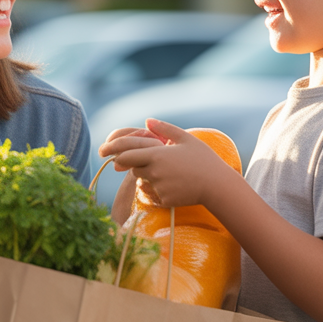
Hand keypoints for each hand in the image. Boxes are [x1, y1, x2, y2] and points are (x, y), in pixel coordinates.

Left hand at [103, 119, 229, 208]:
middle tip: (148, 162)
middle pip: (134, 168)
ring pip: (143, 181)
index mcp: (157, 155)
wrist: (217, 185)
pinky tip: (176, 185)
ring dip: (149, 176)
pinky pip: (154, 194)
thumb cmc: (203, 159)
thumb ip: (165, 128)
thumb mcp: (186, 139)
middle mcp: (154, 172)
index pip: (126, 155)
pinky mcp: (163, 200)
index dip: (115, 154)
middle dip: (136, 164)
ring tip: (170, 173)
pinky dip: (160, 189)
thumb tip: (147, 121)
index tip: (105, 154)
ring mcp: (158, 187)